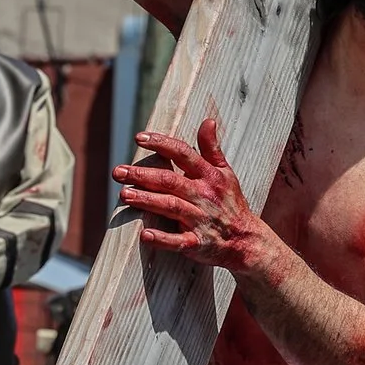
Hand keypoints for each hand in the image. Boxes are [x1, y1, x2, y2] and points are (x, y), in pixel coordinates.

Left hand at [113, 118, 273, 272]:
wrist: (247, 241)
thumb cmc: (231, 203)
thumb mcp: (226, 173)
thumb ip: (212, 148)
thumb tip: (208, 121)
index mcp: (209, 176)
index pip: (183, 154)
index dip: (161, 144)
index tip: (139, 138)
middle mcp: (204, 195)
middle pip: (170, 181)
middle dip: (142, 176)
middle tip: (117, 171)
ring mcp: (201, 220)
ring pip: (171, 207)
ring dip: (147, 201)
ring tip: (123, 195)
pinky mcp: (198, 244)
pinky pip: (179, 241)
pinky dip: (162, 239)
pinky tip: (145, 234)